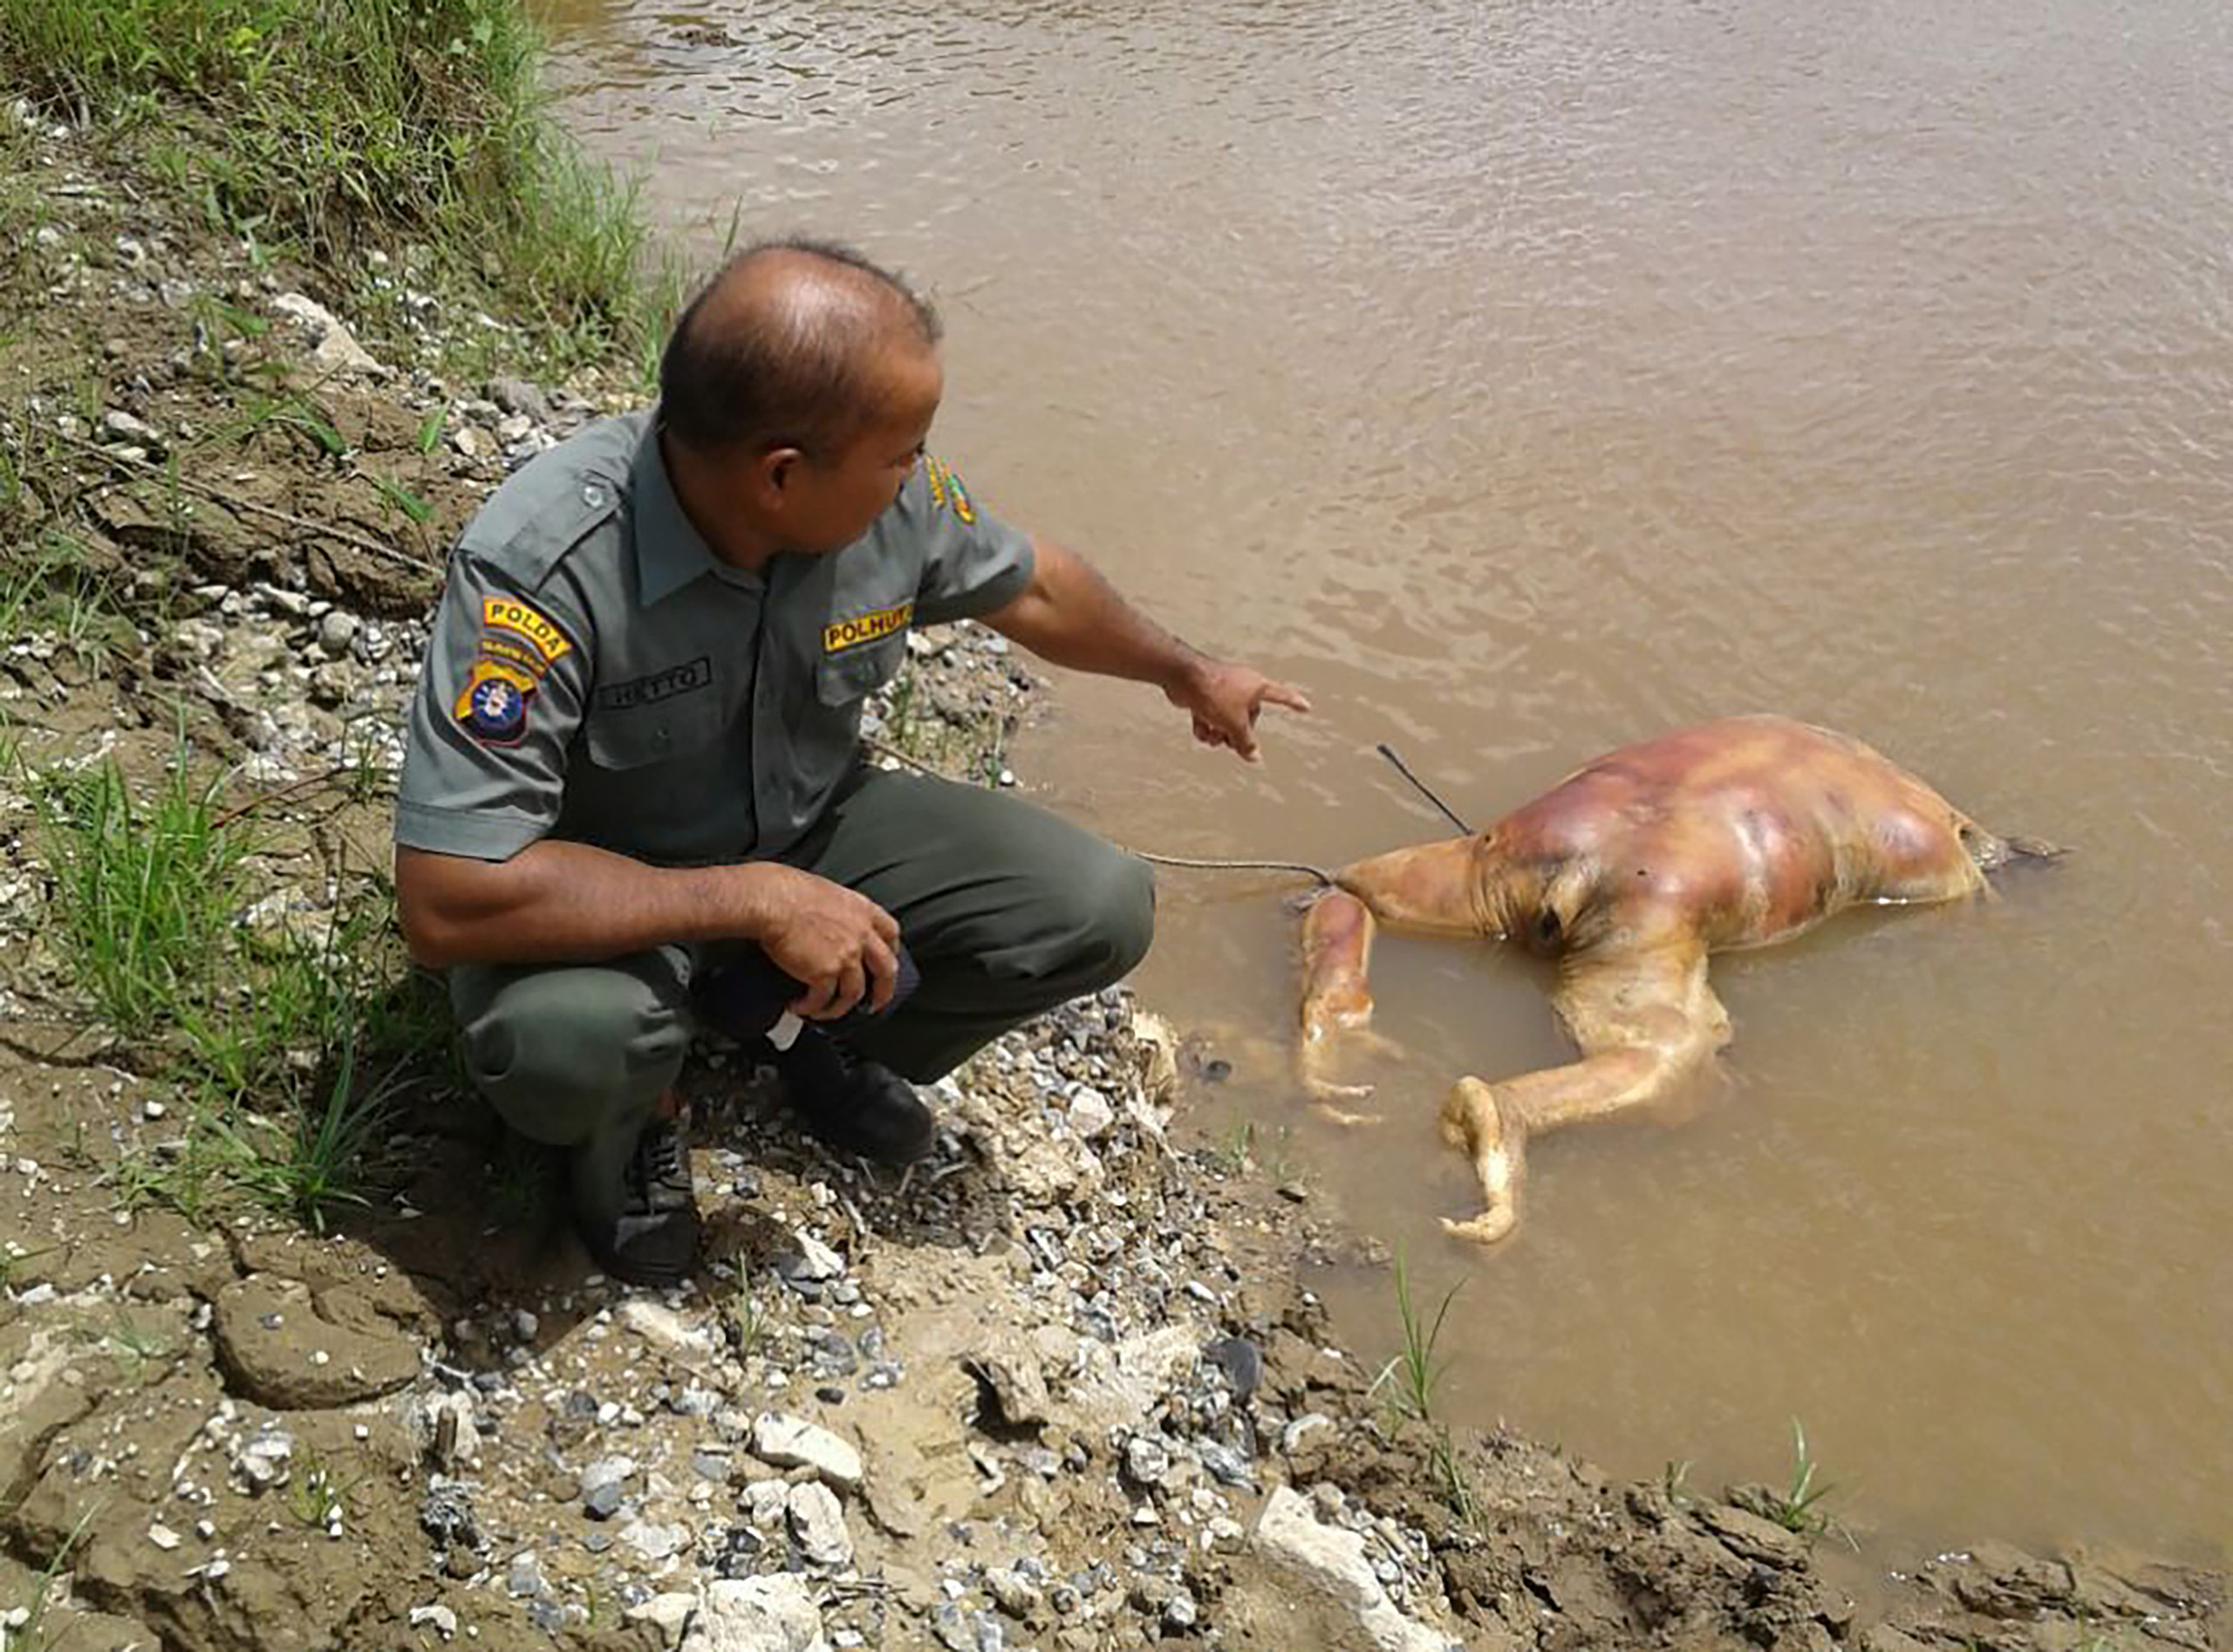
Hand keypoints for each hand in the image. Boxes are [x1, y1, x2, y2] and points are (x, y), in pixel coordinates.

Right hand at [747, 866, 900, 1019]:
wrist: (770, 901)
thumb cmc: (786, 890)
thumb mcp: (827, 891)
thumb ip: (838, 911)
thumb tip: (831, 924)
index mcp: (862, 910)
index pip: (891, 933)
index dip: (891, 951)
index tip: (885, 963)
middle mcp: (860, 934)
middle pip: (885, 970)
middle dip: (883, 992)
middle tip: (874, 1004)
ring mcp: (846, 955)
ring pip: (853, 994)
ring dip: (839, 1007)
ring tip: (825, 1011)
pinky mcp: (825, 973)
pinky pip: (823, 1000)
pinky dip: (811, 1008)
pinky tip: (800, 1007)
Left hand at [1164, 657, 1311, 762]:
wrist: (1182, 676)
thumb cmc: (1214, 693)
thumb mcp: (1234, 724)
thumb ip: (1245, 742)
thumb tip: (1254, 757)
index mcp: (1257, 686)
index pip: (1281, 696)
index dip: (1294, 703)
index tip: (1306, 707)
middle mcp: (1243, 685)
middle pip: (1248, 717)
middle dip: (1238, 733)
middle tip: (1229, 744)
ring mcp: (1223, 688)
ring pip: (1227, 718)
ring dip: (1220, 733)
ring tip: (1212, 738)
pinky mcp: (1205, 693)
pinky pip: (1211, 715)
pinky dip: (1206, 725)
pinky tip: (1199, 730)